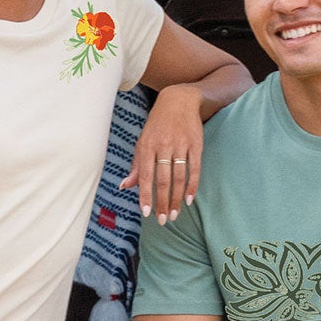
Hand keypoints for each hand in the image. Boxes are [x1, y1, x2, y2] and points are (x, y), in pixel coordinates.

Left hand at [119, 84, 203, 223]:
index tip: (146, 213)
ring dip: (177, 198)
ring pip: (178, 176)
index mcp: (147, 146)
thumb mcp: (143, 142)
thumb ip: (136, 166)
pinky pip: (194, 168)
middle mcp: (163, 145)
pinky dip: (192, 184)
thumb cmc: (157, 125)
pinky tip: (189, 199)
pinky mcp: (195, 144)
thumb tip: (124, 187)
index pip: (145, 175)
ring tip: (175, 214)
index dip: (145, 195)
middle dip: (163, 202)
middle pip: (163, 179)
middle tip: (164, 220)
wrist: (178, 100)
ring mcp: (180, 144)